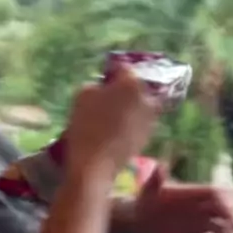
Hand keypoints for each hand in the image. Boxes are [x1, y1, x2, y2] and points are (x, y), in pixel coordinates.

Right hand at [65, 65, 160, 179]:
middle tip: (106, 96)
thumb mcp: (83, 94)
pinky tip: (114, 130)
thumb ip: (96, 85)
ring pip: (138, 106)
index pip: (122, 68)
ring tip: (110, 115)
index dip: (110, 71)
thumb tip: (103, 88)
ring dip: (128, 107)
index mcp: (132, 83)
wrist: (95, 164)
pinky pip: (137, 123)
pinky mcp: (147, 138)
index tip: (102, 76)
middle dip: (123, 89)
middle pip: (135, 88)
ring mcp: (149, 120)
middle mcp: (146, 99)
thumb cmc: (86, 124)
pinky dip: (129, 123)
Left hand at [130, 165, 232, 232]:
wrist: (141, 220)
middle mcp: (201, 207)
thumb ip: (156, 180)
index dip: (222, 203)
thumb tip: (159, 166)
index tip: (226, 213)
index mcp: (193, 194)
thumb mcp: (149, 190)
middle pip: (222, 212)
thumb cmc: (146, 201)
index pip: (214, 195)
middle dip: (230, 220)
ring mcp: (200, 223)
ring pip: (219, 228)